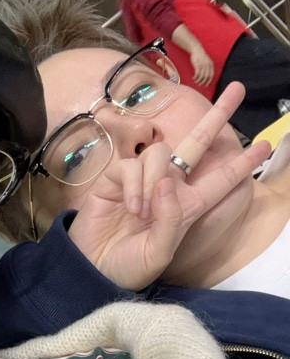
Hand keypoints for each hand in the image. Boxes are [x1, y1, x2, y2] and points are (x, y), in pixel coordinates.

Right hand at [67, 82, 270, 289]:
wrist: (92, 270)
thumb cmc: (128, 267)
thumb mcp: (158, 254)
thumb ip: (170, 221)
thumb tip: (168, 181)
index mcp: (186, 208)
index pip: (220, 180)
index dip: (242, 163)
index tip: (265, 144)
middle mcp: (167, 188)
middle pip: (195, 145)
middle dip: (216, 117)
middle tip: (236, 89)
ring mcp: (140, 181)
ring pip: (159, 152)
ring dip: (154, 180)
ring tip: (142, 213)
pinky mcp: (115, 180)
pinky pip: (131, 165)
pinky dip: (134, 184)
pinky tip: (130, 207)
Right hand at [189, 46, 214, 86]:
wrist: (197, 49)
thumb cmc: (200, 56)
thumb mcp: (206, 61)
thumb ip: (207, 67)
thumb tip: (206, 75)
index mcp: (211, 64)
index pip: (211, 75)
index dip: (209, 81)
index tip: (206, 85)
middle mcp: (208, 65)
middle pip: (206, 77)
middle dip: (203, 82)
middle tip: (199, 84)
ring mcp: (203, 65)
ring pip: (201, 76)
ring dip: (198, 81)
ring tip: (195, 82)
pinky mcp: (198, 65)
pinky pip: (197, 74)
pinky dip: (195, 77)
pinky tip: (193, 78)